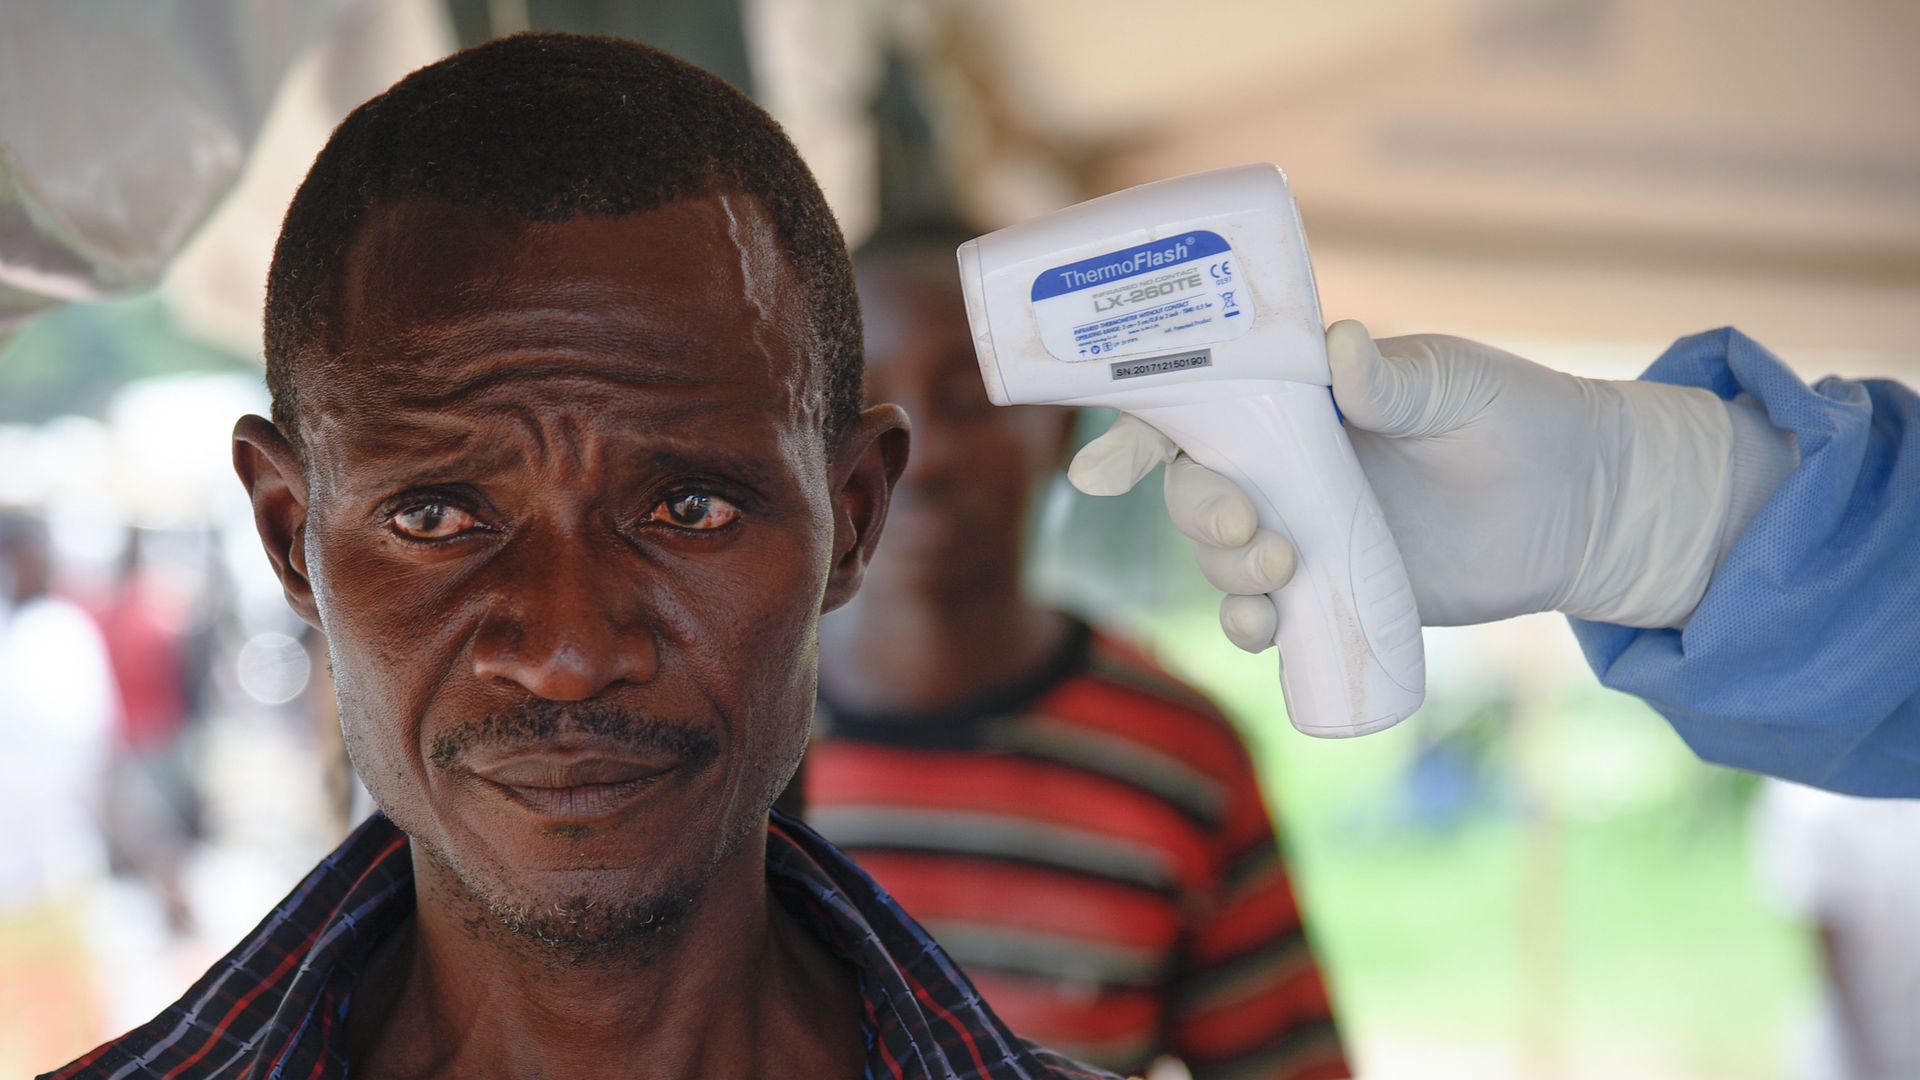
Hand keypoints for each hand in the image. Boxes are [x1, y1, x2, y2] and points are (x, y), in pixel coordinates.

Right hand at [1067, 321, 1735, 650]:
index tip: (1102, 472)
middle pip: (1194, 488)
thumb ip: (1396, 379)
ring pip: (1219, 555)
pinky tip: (1265, 633)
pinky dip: (1249, 625)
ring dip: (1224, 570)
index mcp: (1295, 396)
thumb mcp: (1459, 387)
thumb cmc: (1518, 418)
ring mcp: (1300, 527)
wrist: (1579, 509)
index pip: (1196, 404)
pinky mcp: (1328, 589)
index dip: (1136, 434)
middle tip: (1252, 529)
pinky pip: (1264, 611)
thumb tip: (1338, 349)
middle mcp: (1282, 461)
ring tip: (1280, 574)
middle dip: (1200, 513)